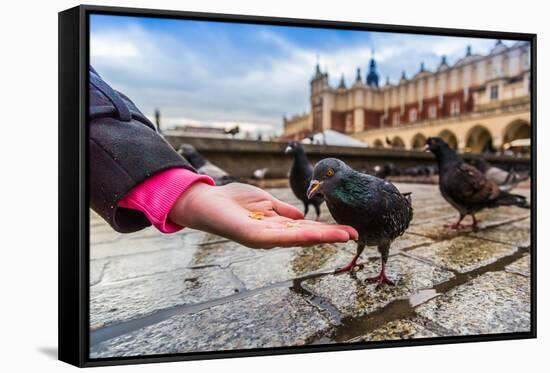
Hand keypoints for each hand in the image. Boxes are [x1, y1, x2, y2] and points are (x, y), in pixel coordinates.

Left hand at [169, 182, 357, 248]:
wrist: (207, 201)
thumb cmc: (234, 201)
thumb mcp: (265, 203)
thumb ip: (283, 211)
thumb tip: (303, 217)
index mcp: (277, 226)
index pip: (307, 229)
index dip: (327, 230)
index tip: (348, 230)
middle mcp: (273, 235)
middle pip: (307, 236)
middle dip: (331, 235)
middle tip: (355, 235)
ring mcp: (264, 237)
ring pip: (298, 238)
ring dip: (322, 237)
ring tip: (344, 236)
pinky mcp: (252, 235)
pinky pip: (279, 236)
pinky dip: (298, 236)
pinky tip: (315, 235)